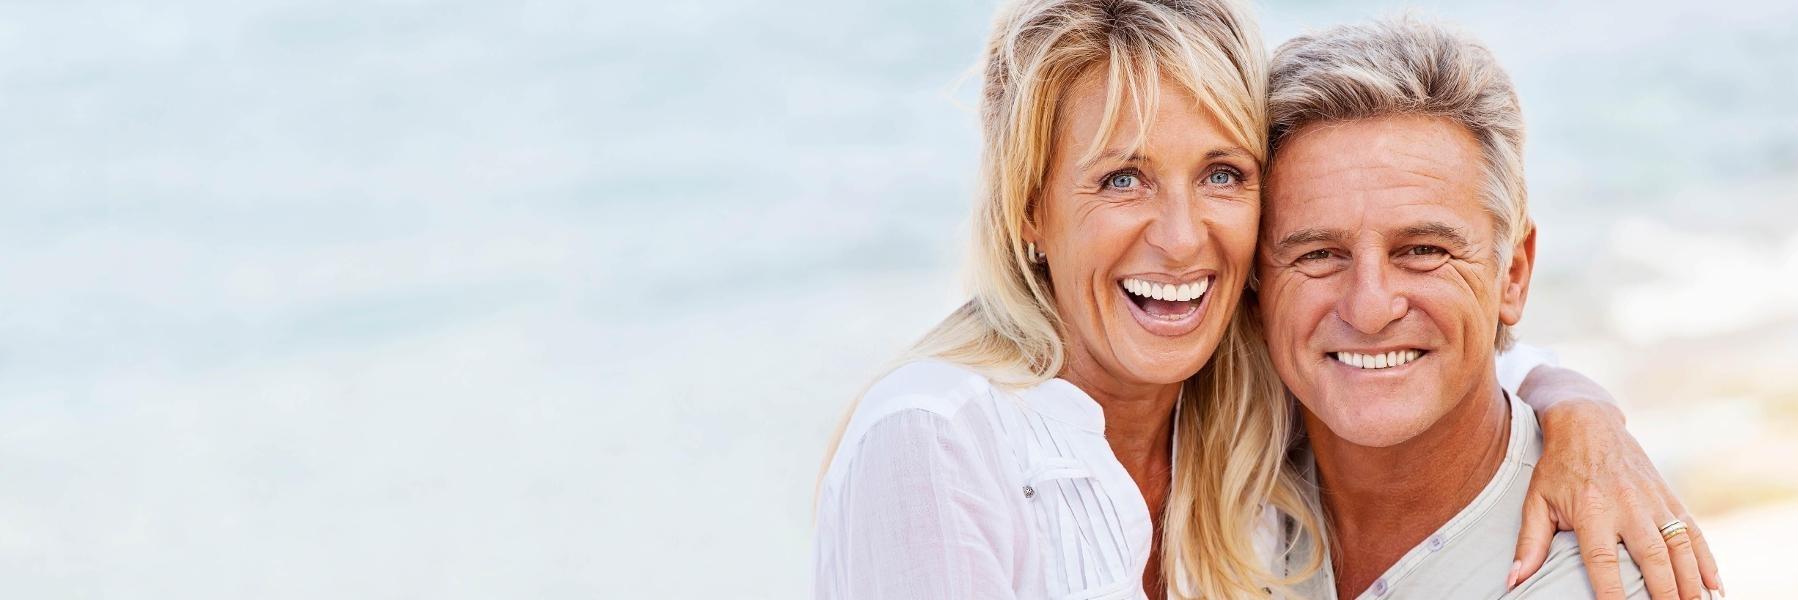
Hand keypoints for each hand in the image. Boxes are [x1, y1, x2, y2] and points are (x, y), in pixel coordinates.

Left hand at [1510, 367, 1721, 599]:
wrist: (1588, 423)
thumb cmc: (1558, 468)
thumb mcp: (1536, 501)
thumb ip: (1529, 544)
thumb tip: (1513, 580)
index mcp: (1592, 510)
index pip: (1602, 560)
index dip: (1611, 591)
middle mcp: (1627, 506)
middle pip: (1652, 557)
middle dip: (1664, 593)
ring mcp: (1653, 501)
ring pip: (1680, 546)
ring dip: (1691, 581)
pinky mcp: (1669, 496)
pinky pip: (1694, 531)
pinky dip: (1707, 559)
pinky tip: (1714, 584)